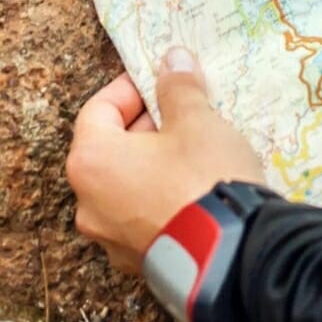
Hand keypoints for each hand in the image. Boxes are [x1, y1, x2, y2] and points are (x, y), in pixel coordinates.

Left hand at [67, 48, 263, 273]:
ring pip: (127, 185)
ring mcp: (111, 238)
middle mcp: (88, 203)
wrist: (232, 254)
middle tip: (186, 113)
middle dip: (147, 126)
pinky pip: (144, 216)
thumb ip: (179, 89)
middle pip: (110, 149)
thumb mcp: (197, 122)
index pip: (98, 109)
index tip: (161, 79)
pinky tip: (197, 189)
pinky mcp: (139, 261)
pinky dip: (163, 197)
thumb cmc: (205, 178)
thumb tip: (173, 60)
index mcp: (91, 161)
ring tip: (195, 152)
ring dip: (154, 164)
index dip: (131, 88)